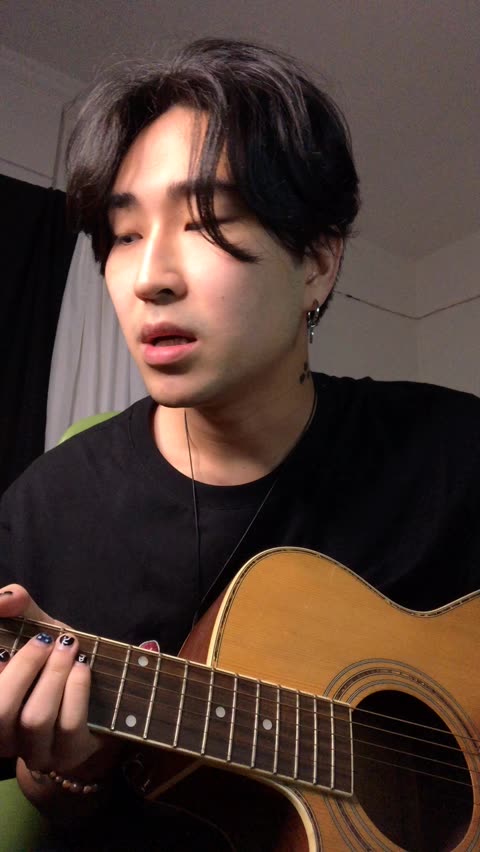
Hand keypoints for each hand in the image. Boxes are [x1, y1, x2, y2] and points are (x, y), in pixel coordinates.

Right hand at [0, 585, 119, 780]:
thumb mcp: (35, 629)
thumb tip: (3, 599)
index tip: (7, 645)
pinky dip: (76, 689)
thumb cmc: (55, 661)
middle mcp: (2, 735)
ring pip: (34, 719)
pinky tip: (82, 667)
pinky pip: (68, 725)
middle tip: (48, 640)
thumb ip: (18, 607)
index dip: (0, 667)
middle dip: (24, 668)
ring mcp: (34, 751)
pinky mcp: (69, 755)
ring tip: (70, 647)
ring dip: (54, 675)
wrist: (100, 701)